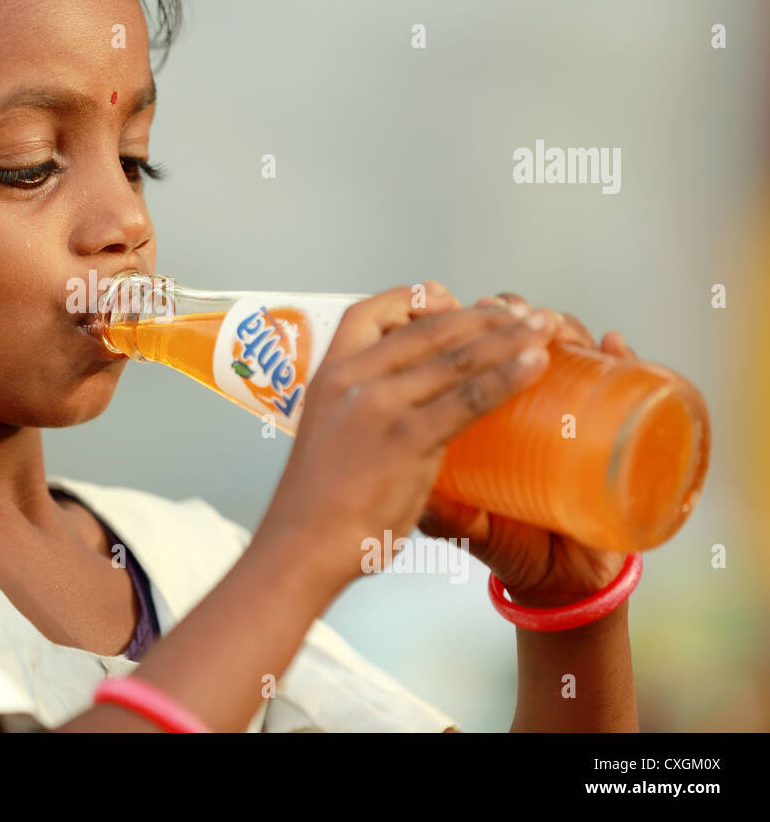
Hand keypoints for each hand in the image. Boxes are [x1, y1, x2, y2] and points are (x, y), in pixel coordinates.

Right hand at [260, 282, 564, 602]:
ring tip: (545, 328)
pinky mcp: (407, 438)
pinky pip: (469, 398)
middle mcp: (352, 379)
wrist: (301, 547)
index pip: (370, 312)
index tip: (447, 298)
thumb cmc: (317, 506)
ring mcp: (379, 406)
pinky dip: (508, 376)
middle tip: (522, 314)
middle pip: (428, 329)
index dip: (413, 299)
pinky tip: (536, 365)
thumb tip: (408, 409)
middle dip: (483, 316)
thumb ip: (365, 416)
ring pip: (456, 357)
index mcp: (328, 374)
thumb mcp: (330, 437)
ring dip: (508, 337)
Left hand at [416, 292, 636, 607]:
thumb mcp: (466, 524)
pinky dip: (625, 362)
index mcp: (487, 414)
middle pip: (520, 342)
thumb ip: (443, 511)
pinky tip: (615, 347)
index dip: (468, 329)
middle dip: (515, 319)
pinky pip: (629, 387)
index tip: (463, 310)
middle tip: (511, 317)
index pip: (474, 355)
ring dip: (565, 330)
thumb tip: (418, 491)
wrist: (559, 582)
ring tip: (555, 329)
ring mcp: (573, 414)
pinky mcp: (617, 433)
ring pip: (572, 353)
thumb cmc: (507, 542)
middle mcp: (530, 404)